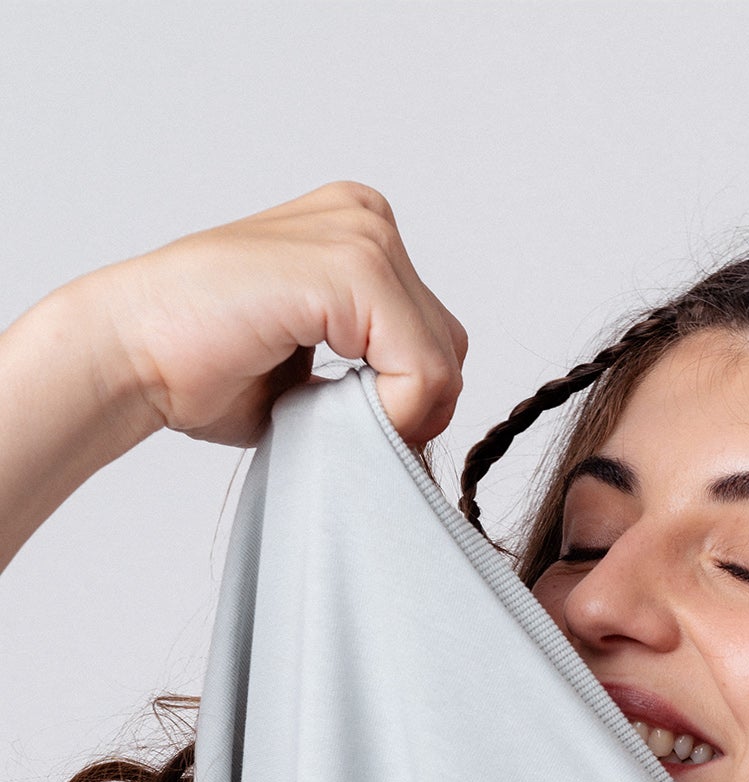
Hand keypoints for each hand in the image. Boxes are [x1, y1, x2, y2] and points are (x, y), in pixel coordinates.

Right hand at [78, 179, 466, 449]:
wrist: (133, 353)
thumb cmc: (205, 367)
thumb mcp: (317, 368)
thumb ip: (374, 375)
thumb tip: (432, 412)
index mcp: (359, 234)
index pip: (436, 337)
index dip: (408, 402)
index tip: (349, 420)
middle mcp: (367, 219)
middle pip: (449, 347)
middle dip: (409, 408)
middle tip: (341, 428)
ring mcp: (362, 236)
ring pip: (442, 361)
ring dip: (397, 413)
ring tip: (327, 415)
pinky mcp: (353, 269)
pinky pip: (422, 368)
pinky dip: (392, 411)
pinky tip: (329, 406)